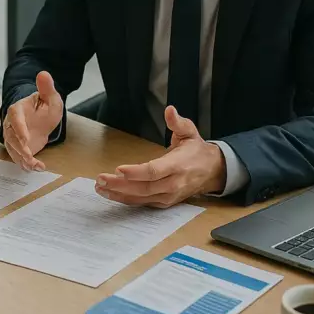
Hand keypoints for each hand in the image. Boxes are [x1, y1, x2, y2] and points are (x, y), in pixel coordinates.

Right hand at [2, 71, 62, 171]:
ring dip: (22, 158)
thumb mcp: (50, 97)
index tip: (26, 139)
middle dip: (20, 148)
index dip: (19, 129)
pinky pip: (19, 157)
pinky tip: (38, 168)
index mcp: (17, 110)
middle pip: (11, 137)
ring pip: (13, 149)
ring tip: (33, 165)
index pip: (15, 119)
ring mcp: (13, 137)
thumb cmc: (44, 106)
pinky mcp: (17, 148)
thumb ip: (46, 87)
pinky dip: (27, 164)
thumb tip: (43, 73)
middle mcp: (11, 124)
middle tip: (29, 156)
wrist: (41, 117)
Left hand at [95, 106, 225, 207]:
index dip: (136, 172)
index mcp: (178, 165)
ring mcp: (168, 195)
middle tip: (101, 179)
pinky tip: (111, 194)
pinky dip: (126, 200)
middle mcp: (173, 183)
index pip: (155, 171)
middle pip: (144, 187)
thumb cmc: (197, 152)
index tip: (119, 169)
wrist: (212, 172)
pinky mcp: (164, 202)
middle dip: (120, 184)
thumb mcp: (190, 132)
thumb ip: (178, 122)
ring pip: (141, 197)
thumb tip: (169, 110)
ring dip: (119, 194)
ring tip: (100, 187)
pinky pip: (143, 203)